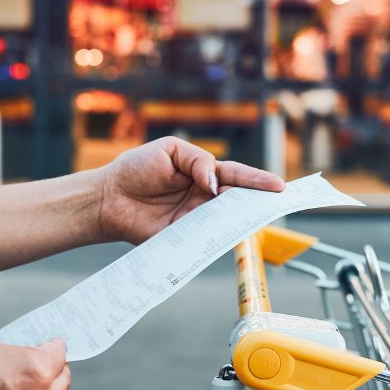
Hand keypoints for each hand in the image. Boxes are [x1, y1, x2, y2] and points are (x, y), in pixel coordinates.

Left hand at [97, 136, 284, 244]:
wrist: (109, 197)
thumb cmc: (137, 168)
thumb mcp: (170, 150)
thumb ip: (197, 161)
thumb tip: (215, 184)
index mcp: (205, 173)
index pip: (237, 176)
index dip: (258, 181)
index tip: (279, 186)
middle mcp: (205, 197)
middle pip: (238, 200)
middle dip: (259, 202)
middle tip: (280, 204)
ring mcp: (195, 218)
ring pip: (225, 221)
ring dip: (241, 220)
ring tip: (258, 217)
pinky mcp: (183, 237)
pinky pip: (204, 238)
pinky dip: (216, 237)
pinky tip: (227, 233)